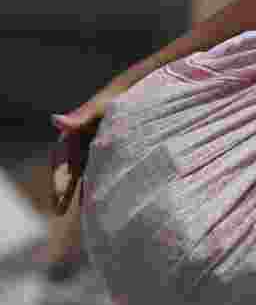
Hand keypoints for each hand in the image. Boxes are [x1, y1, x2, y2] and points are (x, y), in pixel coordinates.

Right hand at [50, 83, 121, 214]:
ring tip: (81, 215)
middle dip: (64, 190)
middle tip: (58, 211)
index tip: (58, 196)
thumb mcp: (104, 105)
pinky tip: (103, 206)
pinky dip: (101, 188)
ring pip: (88, 174)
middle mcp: (86, 142)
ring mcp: (102, 149)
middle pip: (71, 169)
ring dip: (83, 193)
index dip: (59, 178)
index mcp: (78, 131)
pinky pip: (105, 174)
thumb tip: (56, 121)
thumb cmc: (124, 94)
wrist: (149, 89)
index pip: (61, 159)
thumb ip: (83, 115)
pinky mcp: (118, 154)